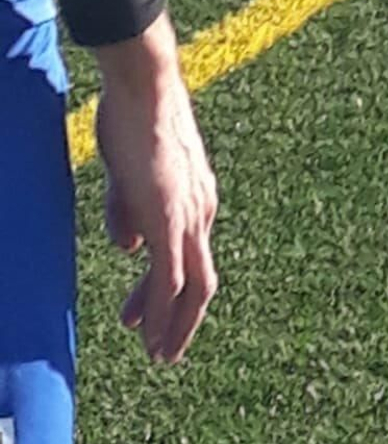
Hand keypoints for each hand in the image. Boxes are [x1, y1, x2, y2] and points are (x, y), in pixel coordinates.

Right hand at [93, 15, 218, 365]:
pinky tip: (148, 334)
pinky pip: (169, 277)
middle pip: (202, 281)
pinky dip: (160, 311)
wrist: (145, 87)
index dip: (174, 292)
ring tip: (159, 355)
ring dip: (173, 325)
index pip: (193, 256)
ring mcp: (188, 216)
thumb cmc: (134, 118)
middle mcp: (201, 210)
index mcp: (197, 198)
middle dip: (183, 320)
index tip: (151, 315)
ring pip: (190, 286)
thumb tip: (129, 247)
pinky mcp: (169, 218)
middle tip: (165, 351)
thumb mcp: (129, 174)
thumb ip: (129, 211)